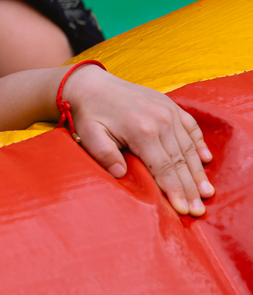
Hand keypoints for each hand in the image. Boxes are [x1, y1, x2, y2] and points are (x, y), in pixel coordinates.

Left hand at [63, 65, 212, 216]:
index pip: (163, 168)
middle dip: (190, 189)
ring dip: (198, 172)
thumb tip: (120, 174)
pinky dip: (199, 144)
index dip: (174, 191)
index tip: (183, 211)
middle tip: (198, 211)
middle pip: (180, 161)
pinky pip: (191, 127)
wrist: (90, 84)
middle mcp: (161, 120)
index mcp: (141, 130)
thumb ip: (104, 154)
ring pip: (189, 147)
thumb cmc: (89, 113)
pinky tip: (205, 160)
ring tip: (206, 193)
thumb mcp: (88, 134)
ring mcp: (168, 111)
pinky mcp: (170, 105)